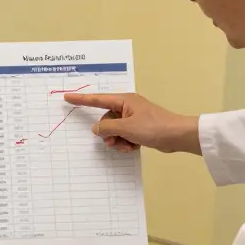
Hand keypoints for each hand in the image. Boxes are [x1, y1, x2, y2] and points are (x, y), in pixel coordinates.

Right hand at [63, 92, 198, 154]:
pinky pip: (124, 135)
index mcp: (124, 100)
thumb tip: (96, 129)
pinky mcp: (139, 128)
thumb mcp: (126, 128)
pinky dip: (125, 142)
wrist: (177, 136)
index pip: (97, 99)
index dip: (81, 100)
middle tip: (113, 141)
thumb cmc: (154, 127)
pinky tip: (133, 147)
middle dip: (107, 133)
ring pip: (114, 130)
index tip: (67, 98)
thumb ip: (107, 128)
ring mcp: (134, 118)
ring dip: (117, 140)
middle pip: (106, 120)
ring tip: (126, 145)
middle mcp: (127, 107)